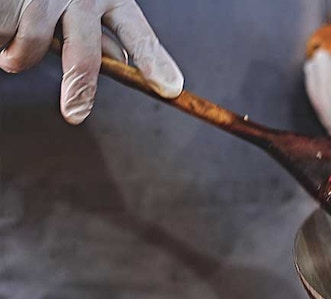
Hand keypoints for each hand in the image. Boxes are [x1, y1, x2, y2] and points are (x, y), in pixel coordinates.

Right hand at [0, 0, 181, 123]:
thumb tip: (118, 60)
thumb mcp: (86, 4)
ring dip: (19, 55)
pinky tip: (5, 21)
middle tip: (76, 113)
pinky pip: (5, 33)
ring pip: (33, 45)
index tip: (170, 88)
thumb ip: (100, 32)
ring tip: (13, 44)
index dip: (154, 63)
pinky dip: (1, 38)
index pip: (138, 35)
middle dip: (80, 89)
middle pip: (84, 56)